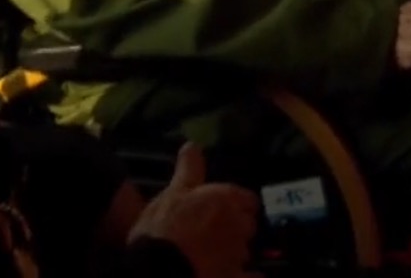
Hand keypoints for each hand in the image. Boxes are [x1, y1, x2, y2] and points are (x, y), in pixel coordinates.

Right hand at [128, 143, 258, 277]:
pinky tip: (234, 274)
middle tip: (213, 236)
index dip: (237, 206)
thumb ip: (188, 170)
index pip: (248, 200)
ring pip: (245, 251)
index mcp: (226, 199)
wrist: (158, 269)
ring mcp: (239, 253)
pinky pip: (252, 277)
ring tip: (213, 258)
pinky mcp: (235, 275)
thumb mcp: (172, 193)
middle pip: (248, 226)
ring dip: (235, 253)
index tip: (221, 212)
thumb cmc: (163, 228)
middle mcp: (239, 224)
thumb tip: (192, 144)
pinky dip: (247, 276)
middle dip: (236, 230)